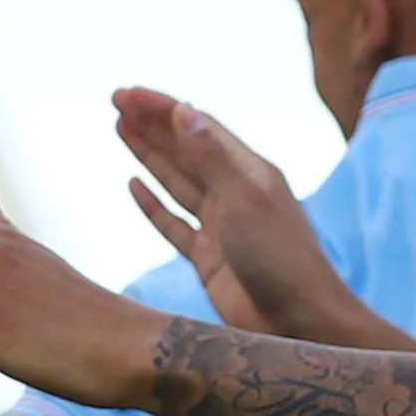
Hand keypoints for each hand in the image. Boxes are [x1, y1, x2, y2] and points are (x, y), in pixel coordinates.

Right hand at [112, 89, 400, 351]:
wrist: (300, 322)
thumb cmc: (282, 260)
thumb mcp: (243, 201)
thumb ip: (210, 158)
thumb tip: (183, 110)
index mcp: (249, 171)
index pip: (199, 127)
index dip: (163, 108)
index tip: (127, 94)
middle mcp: (234, 193)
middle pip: (185, 149)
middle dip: (152, 124)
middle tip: (116, 99)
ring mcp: (221, 226)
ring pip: (176, 182)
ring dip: (148, 154)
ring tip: (120, 128)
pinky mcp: (209, 258)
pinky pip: (174, 224)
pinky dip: (152, 204)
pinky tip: (133, 185)